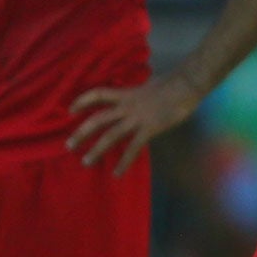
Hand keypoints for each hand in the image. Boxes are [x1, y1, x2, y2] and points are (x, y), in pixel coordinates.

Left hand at [67, 74, 200, 173]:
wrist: (187, 84)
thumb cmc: (173, 82)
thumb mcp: (149, 84)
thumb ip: (140, 92)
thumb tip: (139, 94)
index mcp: (127, 93)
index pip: (98, 94)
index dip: (82, 101)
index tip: (70, 110)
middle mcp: (127, 106)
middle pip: (98, 119)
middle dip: (81, 132)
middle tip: (68, 145)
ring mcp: (137, 118)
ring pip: (111, 135)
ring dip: (97, 150)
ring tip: (86, 162)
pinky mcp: (150, 128)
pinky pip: (133, 148)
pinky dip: (124, 162)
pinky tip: (117, 174)